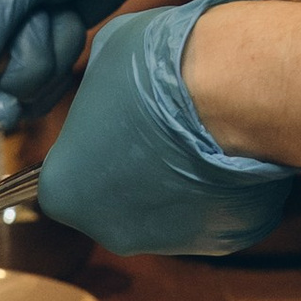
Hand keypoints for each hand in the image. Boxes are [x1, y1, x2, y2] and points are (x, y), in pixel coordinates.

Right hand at [0, 0, 163, 127]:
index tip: (1, 99)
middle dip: (21, 66)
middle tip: (44, 20)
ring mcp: (7, 36)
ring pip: (18, 88)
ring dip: (50, 57)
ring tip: (60, 9)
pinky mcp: (39, 46)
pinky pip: (43, 85)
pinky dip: (63, 60)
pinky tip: (70, 21)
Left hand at [37, 0, 294, 257]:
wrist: (235, 90)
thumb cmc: (159, 68)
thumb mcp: (104, 58)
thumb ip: (96, 94)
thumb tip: (109, 90)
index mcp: (66, 192)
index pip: (64, 174)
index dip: (90, 142)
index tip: (112, 120)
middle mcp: (112, 231)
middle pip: (115, 199)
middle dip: (134, 165)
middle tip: (157, 122)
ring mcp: (170, 242)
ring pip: (166, 208)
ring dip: (177, 177)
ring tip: (199, 129)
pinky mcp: (223, 241)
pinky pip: (212, 212)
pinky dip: (218, 187)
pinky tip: (228, 147)